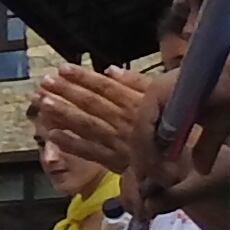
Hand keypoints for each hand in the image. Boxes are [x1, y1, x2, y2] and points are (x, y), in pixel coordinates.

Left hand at [26, 56, 171, 174]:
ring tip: (42, 102)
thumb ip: (137, 83)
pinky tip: (51, 135)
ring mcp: (118, 142)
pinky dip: (71, 143)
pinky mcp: (115, 161)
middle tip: (44, 82)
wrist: (188, 162)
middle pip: (91, 104)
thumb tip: (110, 69)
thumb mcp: (162, 98)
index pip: (105, 88)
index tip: (62, 68)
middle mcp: (125, 121)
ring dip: (63, 114)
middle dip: (66, 92)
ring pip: (87, 125)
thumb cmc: (178, 125)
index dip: (83, 77)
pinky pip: (90, 151)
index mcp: (137, 103)